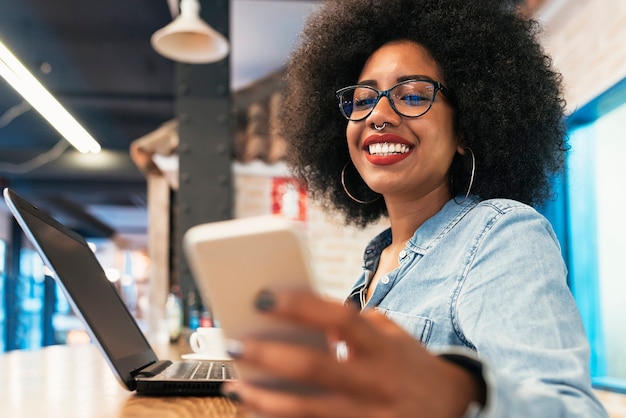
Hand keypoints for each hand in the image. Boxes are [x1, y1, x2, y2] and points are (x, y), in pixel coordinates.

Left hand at [221, 288, 483, 417]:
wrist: (452, 408)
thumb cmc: (410, 365)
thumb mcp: (391, 335)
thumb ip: (353, 325)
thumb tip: (305, 319)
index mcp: (384, 347)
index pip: (342, 318)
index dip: (303, 305)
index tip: (263, 296)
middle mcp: (378, 381)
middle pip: (317, 367)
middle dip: (269, 355)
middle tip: (234, 343)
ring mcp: (372, 416)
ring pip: (309, 412)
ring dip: (265, 400)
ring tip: (237, 386)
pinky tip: (258, 412)